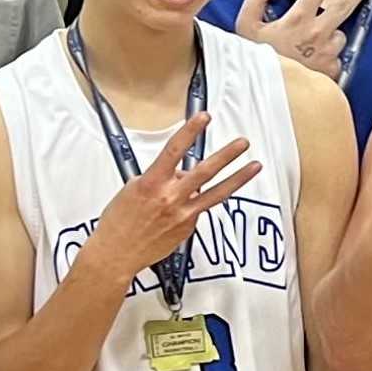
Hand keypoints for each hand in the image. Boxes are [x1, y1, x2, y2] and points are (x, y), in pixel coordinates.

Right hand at [81, 109, 262, 288]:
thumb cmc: (119, 222)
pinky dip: (196, 201)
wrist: (117, 253)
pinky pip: (199, 208)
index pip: (174, 150)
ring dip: (238, 177)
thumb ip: (159, 178)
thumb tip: (178, 173)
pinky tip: (186, 203)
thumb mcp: (133, 189)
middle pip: (204, 171)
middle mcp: (170, 198)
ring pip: (216, 193)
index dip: (190, 131)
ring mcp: (182, 214)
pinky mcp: (188, 227)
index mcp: (151, 183)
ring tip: (253, 166)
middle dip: (227, 155)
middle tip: (242, 143)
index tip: (203, 117)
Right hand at [235, 0, 369, 79]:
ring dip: (331, 34)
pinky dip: (328, 56)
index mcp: (297, 19)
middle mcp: (317, 33)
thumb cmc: (256, 58)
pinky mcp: (333, 70)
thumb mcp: (245, 26)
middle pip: (344, 6)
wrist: (268, 94)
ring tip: (310, 45)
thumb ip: (255, 0)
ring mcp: (328, 52)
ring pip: (339, 35)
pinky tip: (312, 62)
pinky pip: (336, 57)